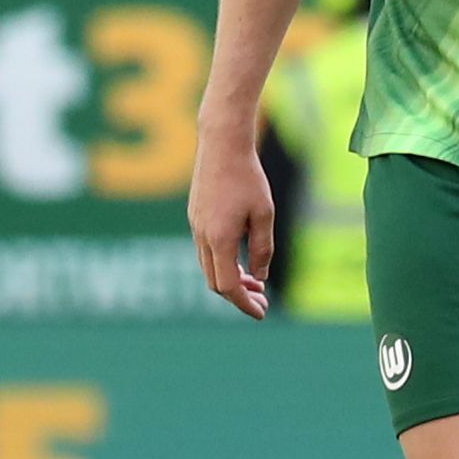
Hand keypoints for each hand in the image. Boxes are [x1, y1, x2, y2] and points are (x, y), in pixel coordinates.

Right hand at [188, 119, 273, 318]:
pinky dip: (223, 264)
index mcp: (219, 239)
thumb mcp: (264, 215)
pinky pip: (206, 252)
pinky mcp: (195, 217)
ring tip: (257, 284)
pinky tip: (241, 261)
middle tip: (263, 302)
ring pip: (208, 267)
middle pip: (214, 281)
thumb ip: (262, 248)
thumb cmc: (248, 178)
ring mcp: (195, 227)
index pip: (227, 286)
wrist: (221, 145)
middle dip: (238, 296)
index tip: (261, 313)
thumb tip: (260, 278)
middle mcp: (201, 236)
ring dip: (231, 280)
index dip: (243, 303)